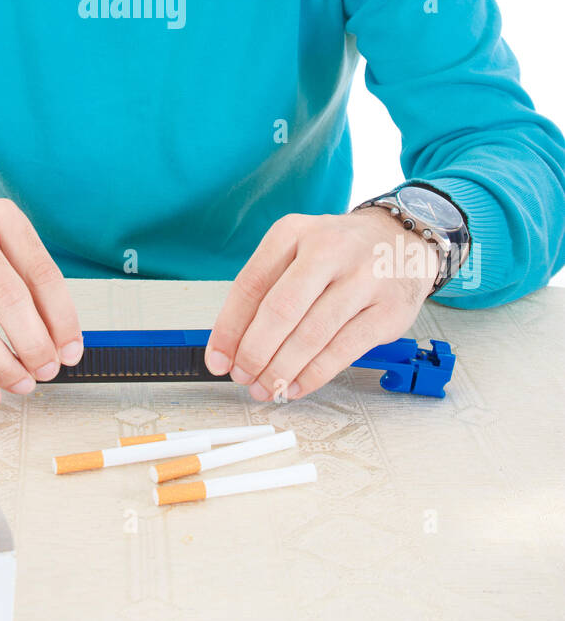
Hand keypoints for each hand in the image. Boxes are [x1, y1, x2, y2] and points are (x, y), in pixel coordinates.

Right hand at [0, 198, 82, 411]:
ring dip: (3, 366)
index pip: (43, 274)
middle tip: (46, 370)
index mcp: (1, 218)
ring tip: (20, 383)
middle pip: (10, 299)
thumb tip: (59, 343)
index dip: (62, 320)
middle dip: (34, 345)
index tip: (70, 352)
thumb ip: (26, 285)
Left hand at [204, 210, 439, 400]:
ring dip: (281, 370)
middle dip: (255, 352)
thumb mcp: (297, 249)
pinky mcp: (387, 310)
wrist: (402, 240)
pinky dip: (313, 375)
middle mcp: (328, 250)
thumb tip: (232, 344)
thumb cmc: (340, 252)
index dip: (229, 328)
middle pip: (280, 310)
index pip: (251, 284)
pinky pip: (343, 351)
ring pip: (312, 335)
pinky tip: (295, 386)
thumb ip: (266, 288)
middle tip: (242, 376)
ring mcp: (362, 279)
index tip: (217, 359)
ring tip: (265, 388)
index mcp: (293, 232)